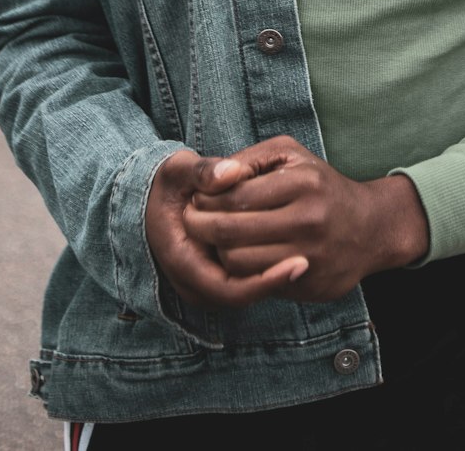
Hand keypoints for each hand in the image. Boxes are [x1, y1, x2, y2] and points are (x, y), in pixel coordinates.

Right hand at [145, 149, 308, 308]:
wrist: (155, 199)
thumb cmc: (169, 183)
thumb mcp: (179, 170)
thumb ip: (203, 171)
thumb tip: (231, 172)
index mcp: (180, 257)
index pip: (228, 287)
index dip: (266, 279)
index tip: (300, 262)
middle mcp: (189, 280)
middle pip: (240, 294)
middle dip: (274, 280)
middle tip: (309, 261)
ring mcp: (201, 282)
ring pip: (243, 291)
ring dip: (271, 276)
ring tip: (306, 258)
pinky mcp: (213, 276)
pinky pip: (242, 281)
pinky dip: (264, 269)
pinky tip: (291, 253)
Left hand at [184, 135, 428, 301]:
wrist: (370, 227)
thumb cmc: (320, 185)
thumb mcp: (291, 155)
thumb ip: (250, 159)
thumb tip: (212, 176)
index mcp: (302, 183)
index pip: (234, 196)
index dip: (206, 200)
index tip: (195, 199)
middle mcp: (308, 220)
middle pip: (230, 232)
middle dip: (200, 226)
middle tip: (189, 221)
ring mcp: (310, 256)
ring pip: (238, 262)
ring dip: (218, 251)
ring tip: (214, 238)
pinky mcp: (310, 285)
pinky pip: (258, 283)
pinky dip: (240, 271)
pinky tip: (237, 256)